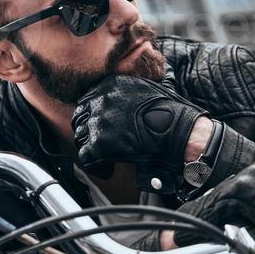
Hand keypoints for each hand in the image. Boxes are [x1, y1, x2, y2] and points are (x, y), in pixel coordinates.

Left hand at [72, 75, 210, 193]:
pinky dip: (97, 166)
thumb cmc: (169, 112)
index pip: (86, 100)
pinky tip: (108, 169)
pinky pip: (86, 158)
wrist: (175, 130)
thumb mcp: (145, 88)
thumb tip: (121, 92)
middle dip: (88, 132)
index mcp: (109, 85)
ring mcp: (98, 122)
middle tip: (101, 143)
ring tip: (106, 157)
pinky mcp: (100, 143)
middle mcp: (100, 100)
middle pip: (79, 118)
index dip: (92, 117)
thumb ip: (127, 89)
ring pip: (80, 137)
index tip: (101, 127)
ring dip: (91, 148)